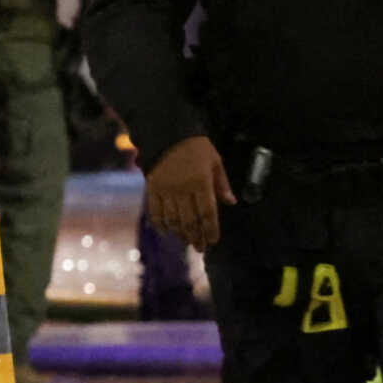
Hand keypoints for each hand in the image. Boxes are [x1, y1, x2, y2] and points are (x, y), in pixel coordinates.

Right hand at [147, 135, 233, 251]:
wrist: (168, 134)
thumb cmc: (197, 148)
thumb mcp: (216, 162)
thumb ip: (222, 184)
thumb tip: (231, 203)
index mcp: (201, 183)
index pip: (207, 212)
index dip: (210, 229)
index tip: (213, 241)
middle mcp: (182, 189)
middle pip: (190, 219)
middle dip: (196, 236)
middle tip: (201, 248)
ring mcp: (165, 190)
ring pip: (173, 218)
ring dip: (180, 233)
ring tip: (187, 241)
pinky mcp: (151, 188)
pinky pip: (155, 211)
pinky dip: (160, 224)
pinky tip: (166, 232)